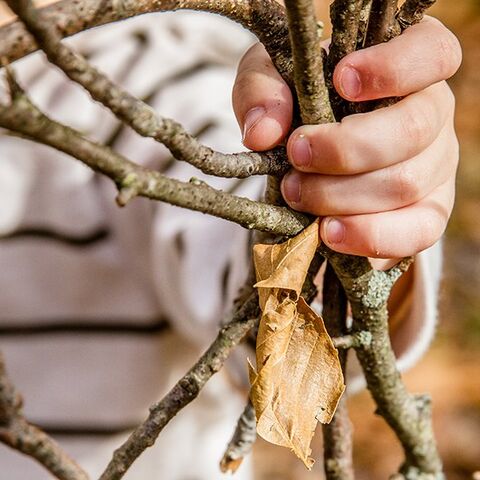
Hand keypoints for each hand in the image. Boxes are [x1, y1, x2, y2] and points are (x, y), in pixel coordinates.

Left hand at [232, 17, 461, 258]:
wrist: (312, 156)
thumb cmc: (300, 104)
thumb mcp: (270, 80)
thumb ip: (261, 92)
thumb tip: (263, 133)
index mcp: (408, 64)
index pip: (431, 53)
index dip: (392, 68)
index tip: (341, 80)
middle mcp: (432, 113)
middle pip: (412, 130)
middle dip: (343, 150)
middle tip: (296, 156)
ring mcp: (437, 166)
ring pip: (405, 184)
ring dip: (341, 196)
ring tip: (297, 195)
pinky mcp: (429, 212)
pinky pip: (418, 232)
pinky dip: (369, 235)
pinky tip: (329, 233)